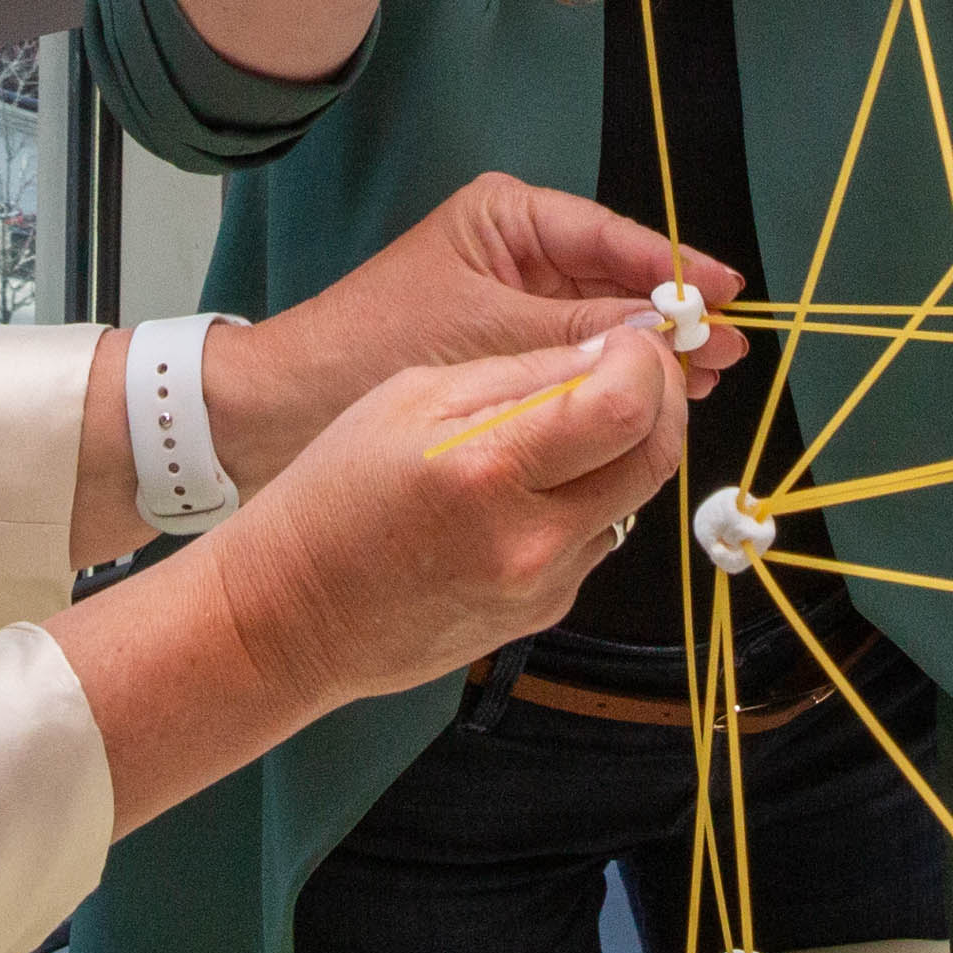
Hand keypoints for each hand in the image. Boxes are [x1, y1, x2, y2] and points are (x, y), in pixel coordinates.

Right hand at [191, 328, 691, 709]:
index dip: (643, 360)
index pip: (624, 407)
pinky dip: (588, 499)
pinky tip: (532, 487)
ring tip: (569, 425)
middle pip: (656, 457)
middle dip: (659, 398)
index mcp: (491, 470)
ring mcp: (546, 587)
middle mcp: (533, 541)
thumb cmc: (337, 491)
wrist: (293, 613)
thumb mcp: (414, 396)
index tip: (624, 338)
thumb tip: (606, 355)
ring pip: (635, 499)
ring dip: (623, 450)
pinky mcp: (548, 614)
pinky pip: (598, 538)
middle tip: (631, 367)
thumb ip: (521, 375)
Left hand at [207, 173, 742, 486]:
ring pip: (596, 323)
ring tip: (704, 384)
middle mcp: (515, 249)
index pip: (609, 235)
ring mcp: (510, 300)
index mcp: (507, 215)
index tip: (727, 293)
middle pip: (612, 278)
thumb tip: (668, 339)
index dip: (673, 267)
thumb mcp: (489, 335)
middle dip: (665, 317)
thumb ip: (579, 335)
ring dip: (642, 354)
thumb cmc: (376, 344)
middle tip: (727, 352)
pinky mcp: (502, 350)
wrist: (287, 405)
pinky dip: (605, 381)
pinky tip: (644, 407)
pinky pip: (570, 357)